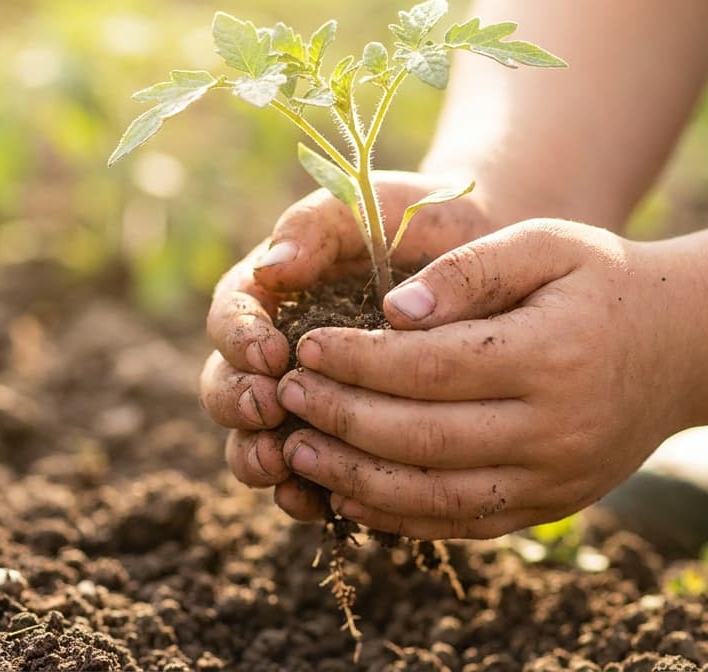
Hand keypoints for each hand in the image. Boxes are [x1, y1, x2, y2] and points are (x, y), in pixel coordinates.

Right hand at [199, 171, 496, 517]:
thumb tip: (274, 268)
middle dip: (237, 403)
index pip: (231, 317)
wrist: (481, 261)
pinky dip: (308, 492)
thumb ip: (320, 225)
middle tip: (267, 410)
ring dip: (258, 457)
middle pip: (226, 386)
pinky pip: (310, 477)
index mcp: (270, 293)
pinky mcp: (339, 442)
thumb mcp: (370, 204)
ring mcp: (305, 402)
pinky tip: (321, 502)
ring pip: (256, 441)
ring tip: (281, 465)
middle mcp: (276, 353)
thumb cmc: (418, 222)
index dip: (239, 338)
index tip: (271, 352)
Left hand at [274, 218, 707, 537]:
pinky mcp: (551, 506)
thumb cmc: (601, 282)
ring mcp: (555, 478)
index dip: (357, 361)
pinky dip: (399, 514)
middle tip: (284, 398)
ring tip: (299, 448)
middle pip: (422, 437)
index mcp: (551, 355)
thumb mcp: (547, 244)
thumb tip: (394, 310)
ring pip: (434, 494)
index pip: (429, 367)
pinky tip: (350, 491)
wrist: (682, 347)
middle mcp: (556, 428)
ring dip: (355, 477)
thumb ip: (470, 268)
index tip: (305, 346)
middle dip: (341, 418)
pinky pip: (462, 522)